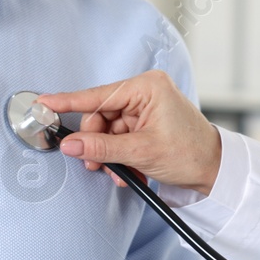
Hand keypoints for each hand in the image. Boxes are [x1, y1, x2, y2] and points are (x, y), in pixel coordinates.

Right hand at [36, 70, 222, 195]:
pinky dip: (120, 155)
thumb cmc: (190, 154)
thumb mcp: (141, 152)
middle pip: (100, 116)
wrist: (215, 171)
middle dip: (96, 143)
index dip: (68, 102)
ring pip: (107, 130)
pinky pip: (119, 137)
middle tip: (96, 165)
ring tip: (120, 172)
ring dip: (109, 154)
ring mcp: (145, 106)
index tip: (43, 103)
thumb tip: (70, 145)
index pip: (98, 95)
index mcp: (147, 87)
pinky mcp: (146, 121)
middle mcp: (145, 91)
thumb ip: (102, 148)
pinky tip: (130, 170)